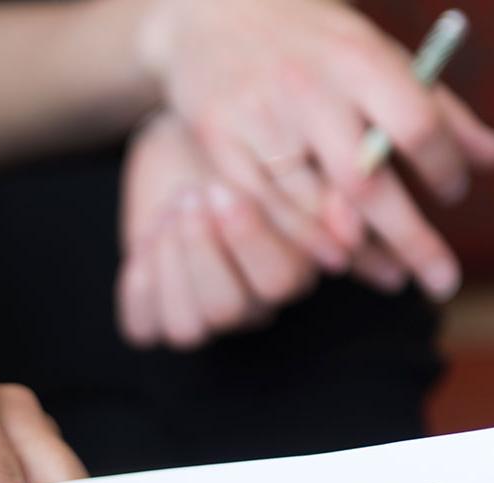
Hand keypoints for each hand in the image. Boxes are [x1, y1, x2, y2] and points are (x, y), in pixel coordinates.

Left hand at [118, 112, 317, 347]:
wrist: (186, 143)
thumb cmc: (240, 148)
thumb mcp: (276, 155)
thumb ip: (315, 186)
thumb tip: (353, 214)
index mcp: (288, 271)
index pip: (279, 281)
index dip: (249, 240)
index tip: (225, 187)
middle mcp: (246, 305)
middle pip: (228, 310)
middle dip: (203, 251)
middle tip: (191, 197)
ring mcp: (198, 315)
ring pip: (186, 328)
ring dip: (172, 267)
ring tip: (169, 215)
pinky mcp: (153, 315)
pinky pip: (143, 329)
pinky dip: (140, 289)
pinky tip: (147, 242)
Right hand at [141, 0, 493, 299]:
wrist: (215, 13)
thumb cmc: (312, 42)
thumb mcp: (376, 55)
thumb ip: (437, 109)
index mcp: (358, 59)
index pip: (414, 124)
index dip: (441, 167)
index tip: (452, 194)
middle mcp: (309, 91)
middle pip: (365, 182)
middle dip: (409, 238)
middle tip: (441, 279)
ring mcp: (259, 122)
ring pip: (314, 208)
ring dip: (359, 253)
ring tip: (393, 278)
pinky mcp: (220, 147)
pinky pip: (268, 213)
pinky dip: (305, 243)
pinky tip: (336, 262)